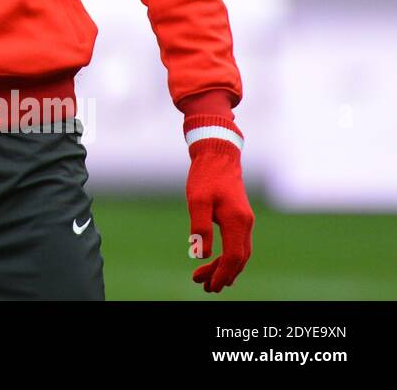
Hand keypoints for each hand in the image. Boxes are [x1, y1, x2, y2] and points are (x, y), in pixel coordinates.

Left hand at [186, 132, 253, 292]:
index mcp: (238, 221)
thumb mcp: (197, 200)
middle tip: (204, 288)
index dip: (222, 273)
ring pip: (239, 254)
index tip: (209, 285)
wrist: (217, 155)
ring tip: (206, 281)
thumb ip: (200, 227)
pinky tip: (218, 265)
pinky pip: (238, 245)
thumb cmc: (205, 176)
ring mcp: (245, 221)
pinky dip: (229, 259)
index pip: (233, 257)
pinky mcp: (240, 218)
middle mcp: (246, 224)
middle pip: (238, 259)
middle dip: (222, 275)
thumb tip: (201, 255)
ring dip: (225, 269)